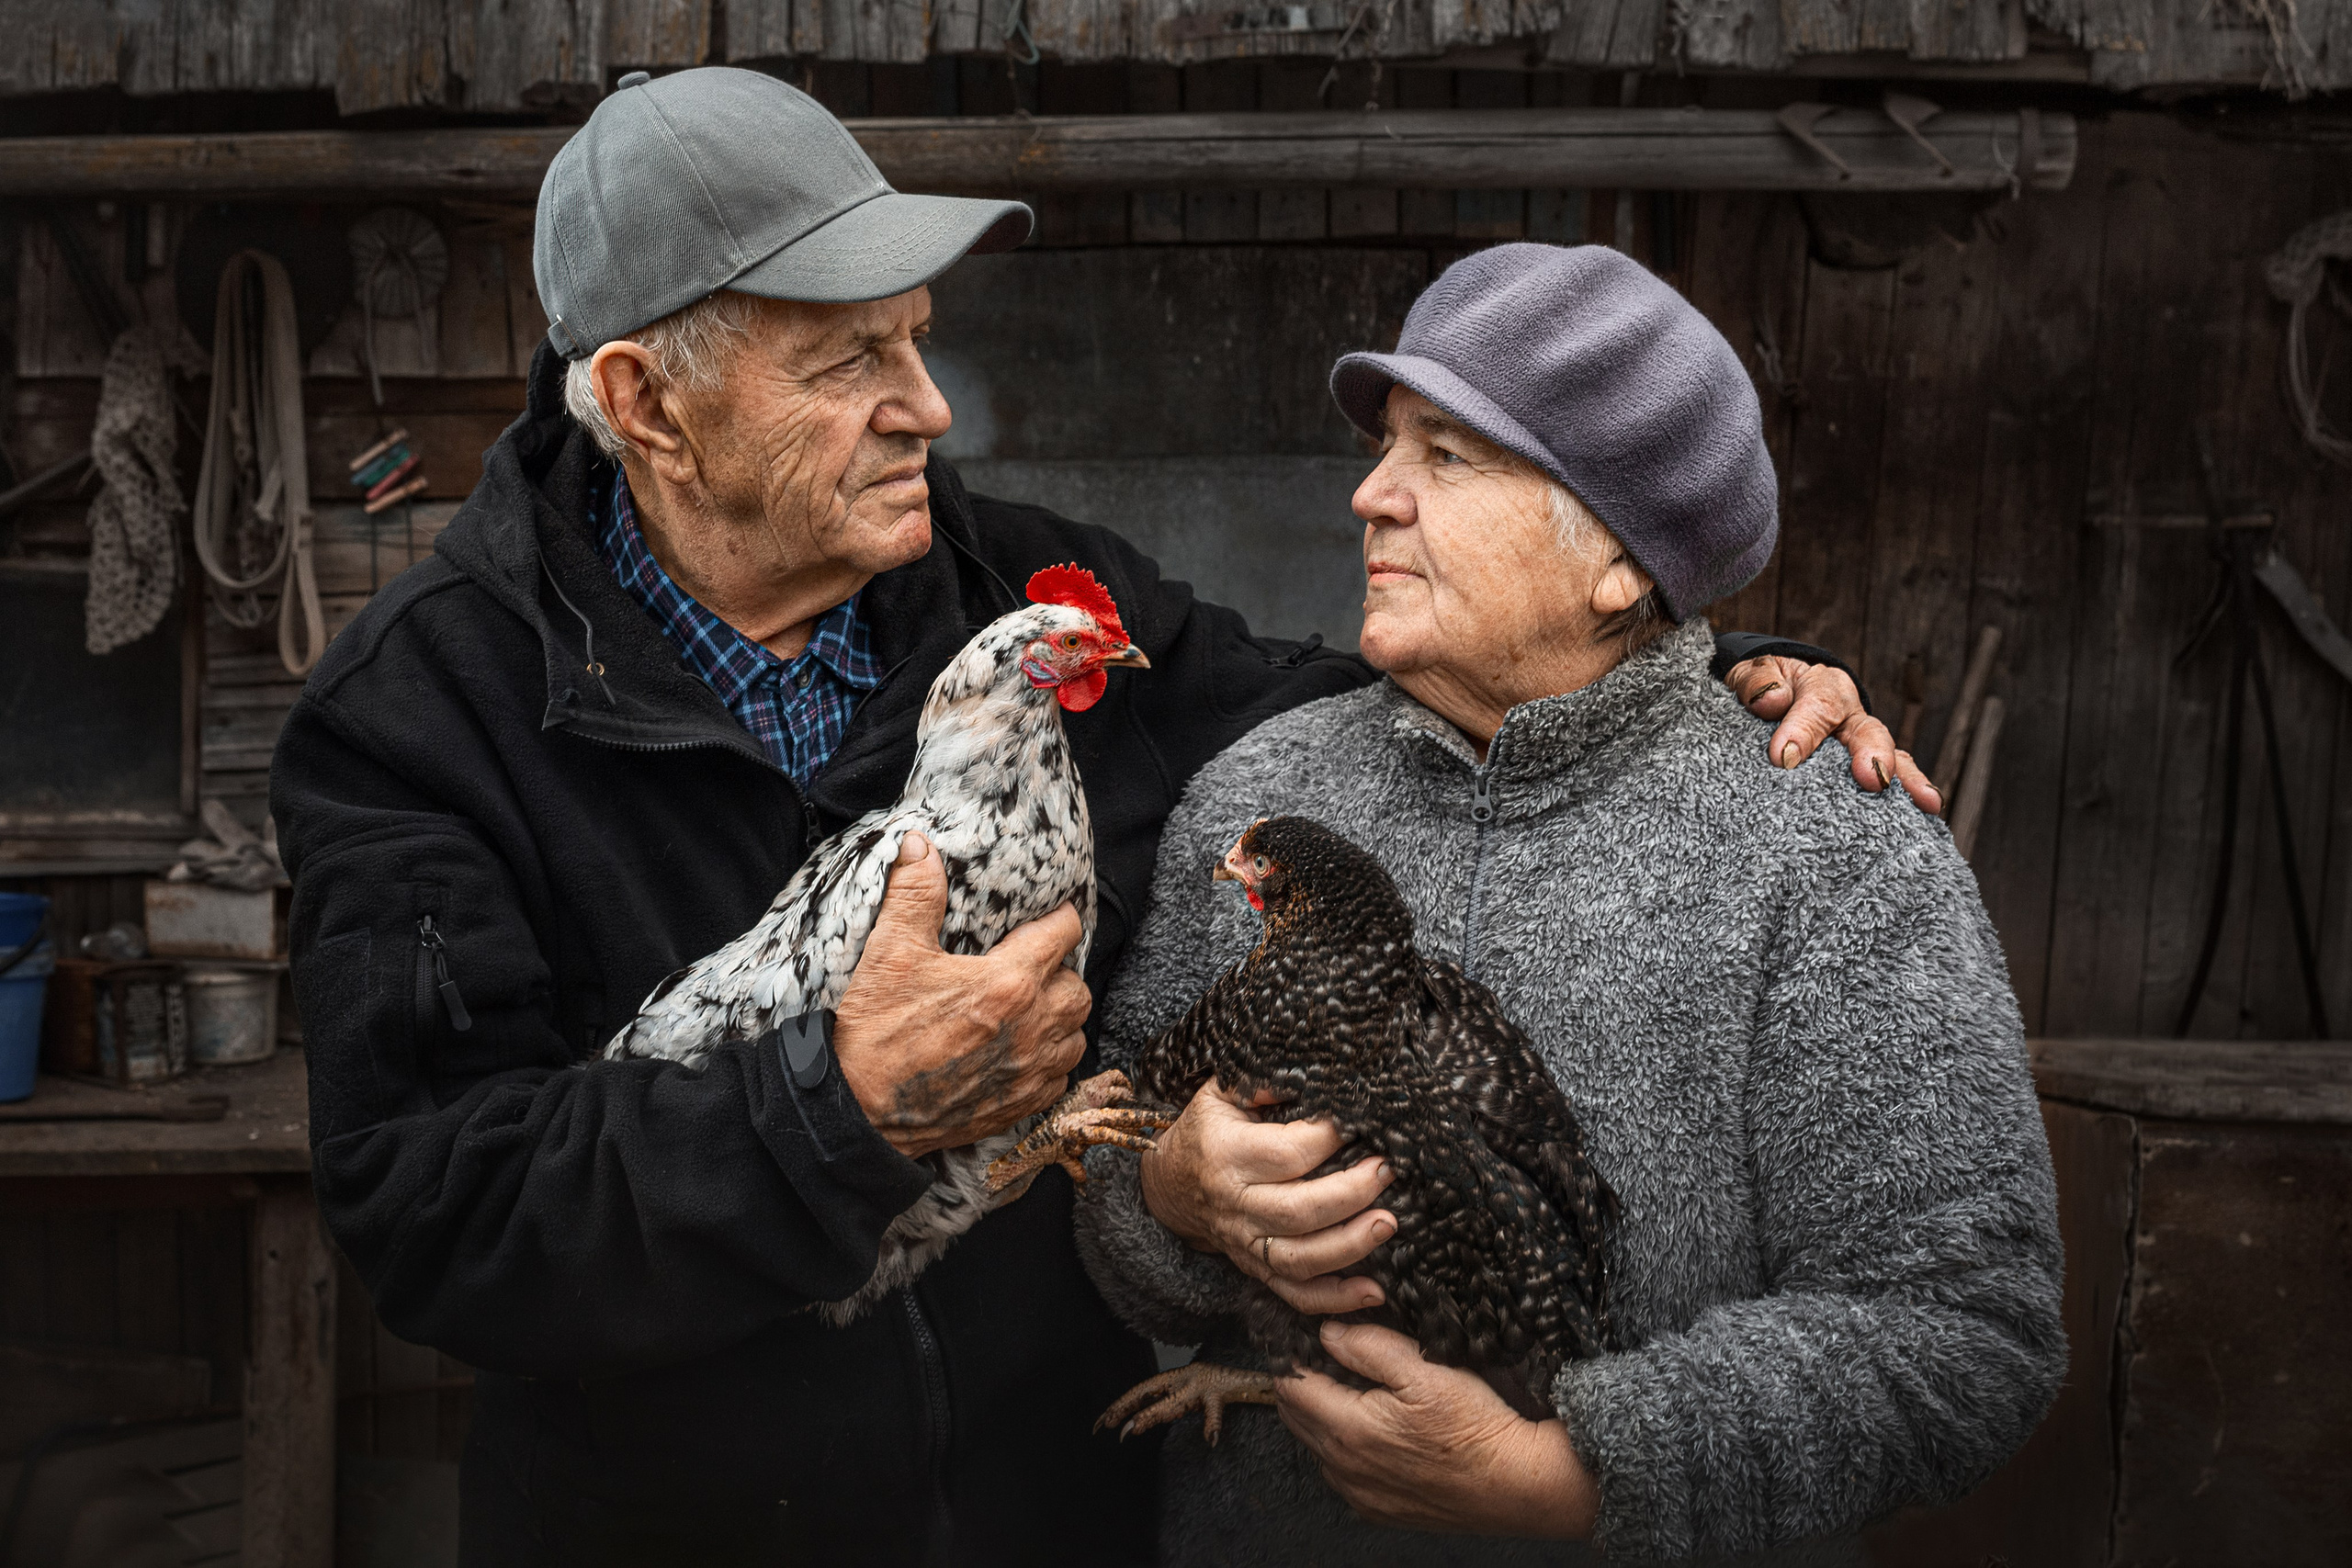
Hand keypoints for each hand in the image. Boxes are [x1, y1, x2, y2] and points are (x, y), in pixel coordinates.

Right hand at [832, 833, 1091, 1158]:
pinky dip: (1049, 1062)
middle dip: (1060, 972)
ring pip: (1075, 1034)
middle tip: (1029, 966)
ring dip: (1060, 1019)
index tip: (1047, 917)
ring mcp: (1029, 1071)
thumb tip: (919, 844)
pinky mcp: (1020, 1105)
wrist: (857, 1111)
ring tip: (1029, 1009)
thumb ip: (914, 893)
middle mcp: (1032, 1027)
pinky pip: (1059, 1077)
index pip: (1064, 933)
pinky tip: (1020, 1052)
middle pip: (1077, 987)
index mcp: (1009, 982)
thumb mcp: (891, 951)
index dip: (1058, 919)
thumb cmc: (873, 1032)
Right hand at [1139, 1081, 1394, 1313]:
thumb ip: (1261, 1081)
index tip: (1359, 1122)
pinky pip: (1295, 1294)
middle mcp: (1235, 1205)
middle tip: (1387, 1171)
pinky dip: (1335, 1299)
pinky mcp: (1257, 1270)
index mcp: (1226, 1155)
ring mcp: (1246, 1243)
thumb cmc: (1206, 1131)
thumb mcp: (1220, 1092)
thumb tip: (1312, 1075)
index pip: (1285, 1153)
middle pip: (1298, 1210)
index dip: (1327, 1138)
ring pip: (1300, 1258)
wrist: (1169, 1186)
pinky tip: (1373, 1292)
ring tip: (1388, 1223)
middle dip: (1350, 1193)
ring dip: (1350, 1245)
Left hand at [1279, 1322, 1596, 1537]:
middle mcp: (1345, 1468)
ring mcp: (1360, 1494)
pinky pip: (1341, 1475)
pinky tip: (1373, 1433)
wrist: (1517, 1484)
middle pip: (1296, 1417)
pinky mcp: (1378, 1510)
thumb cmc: (1476, 1425)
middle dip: (1301, 1384)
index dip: (1292, 1356)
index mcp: (1349, 1428)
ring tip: (1351, 1392)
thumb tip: (1328, 1332)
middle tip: (1324, 1358)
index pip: (1290, 1386)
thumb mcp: (1425, 1369)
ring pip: (1316, 1447)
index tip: (1305, 1338)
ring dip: (1321, 1417)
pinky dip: (1342, 1450)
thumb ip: (1369, 1346)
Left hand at [1725, 655, 1941, 814]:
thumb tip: (1770, 700)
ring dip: (1907, 780)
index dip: (1803, 732)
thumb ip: (1757, 681)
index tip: (1783, 758)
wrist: (1773, 696)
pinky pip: (1889, 785)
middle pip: (1868, 732)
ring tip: (1927, 802)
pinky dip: (1905, 801)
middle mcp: (1851, 716)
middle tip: (1873, 778)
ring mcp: (1862, 746)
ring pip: (1890, 759)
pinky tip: (1924, 819)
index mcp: (1824, 686)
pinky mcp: (1864, 772)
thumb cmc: (1765, 687)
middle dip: (1872, 754)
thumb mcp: (1751, 674)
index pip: (1818, 706)